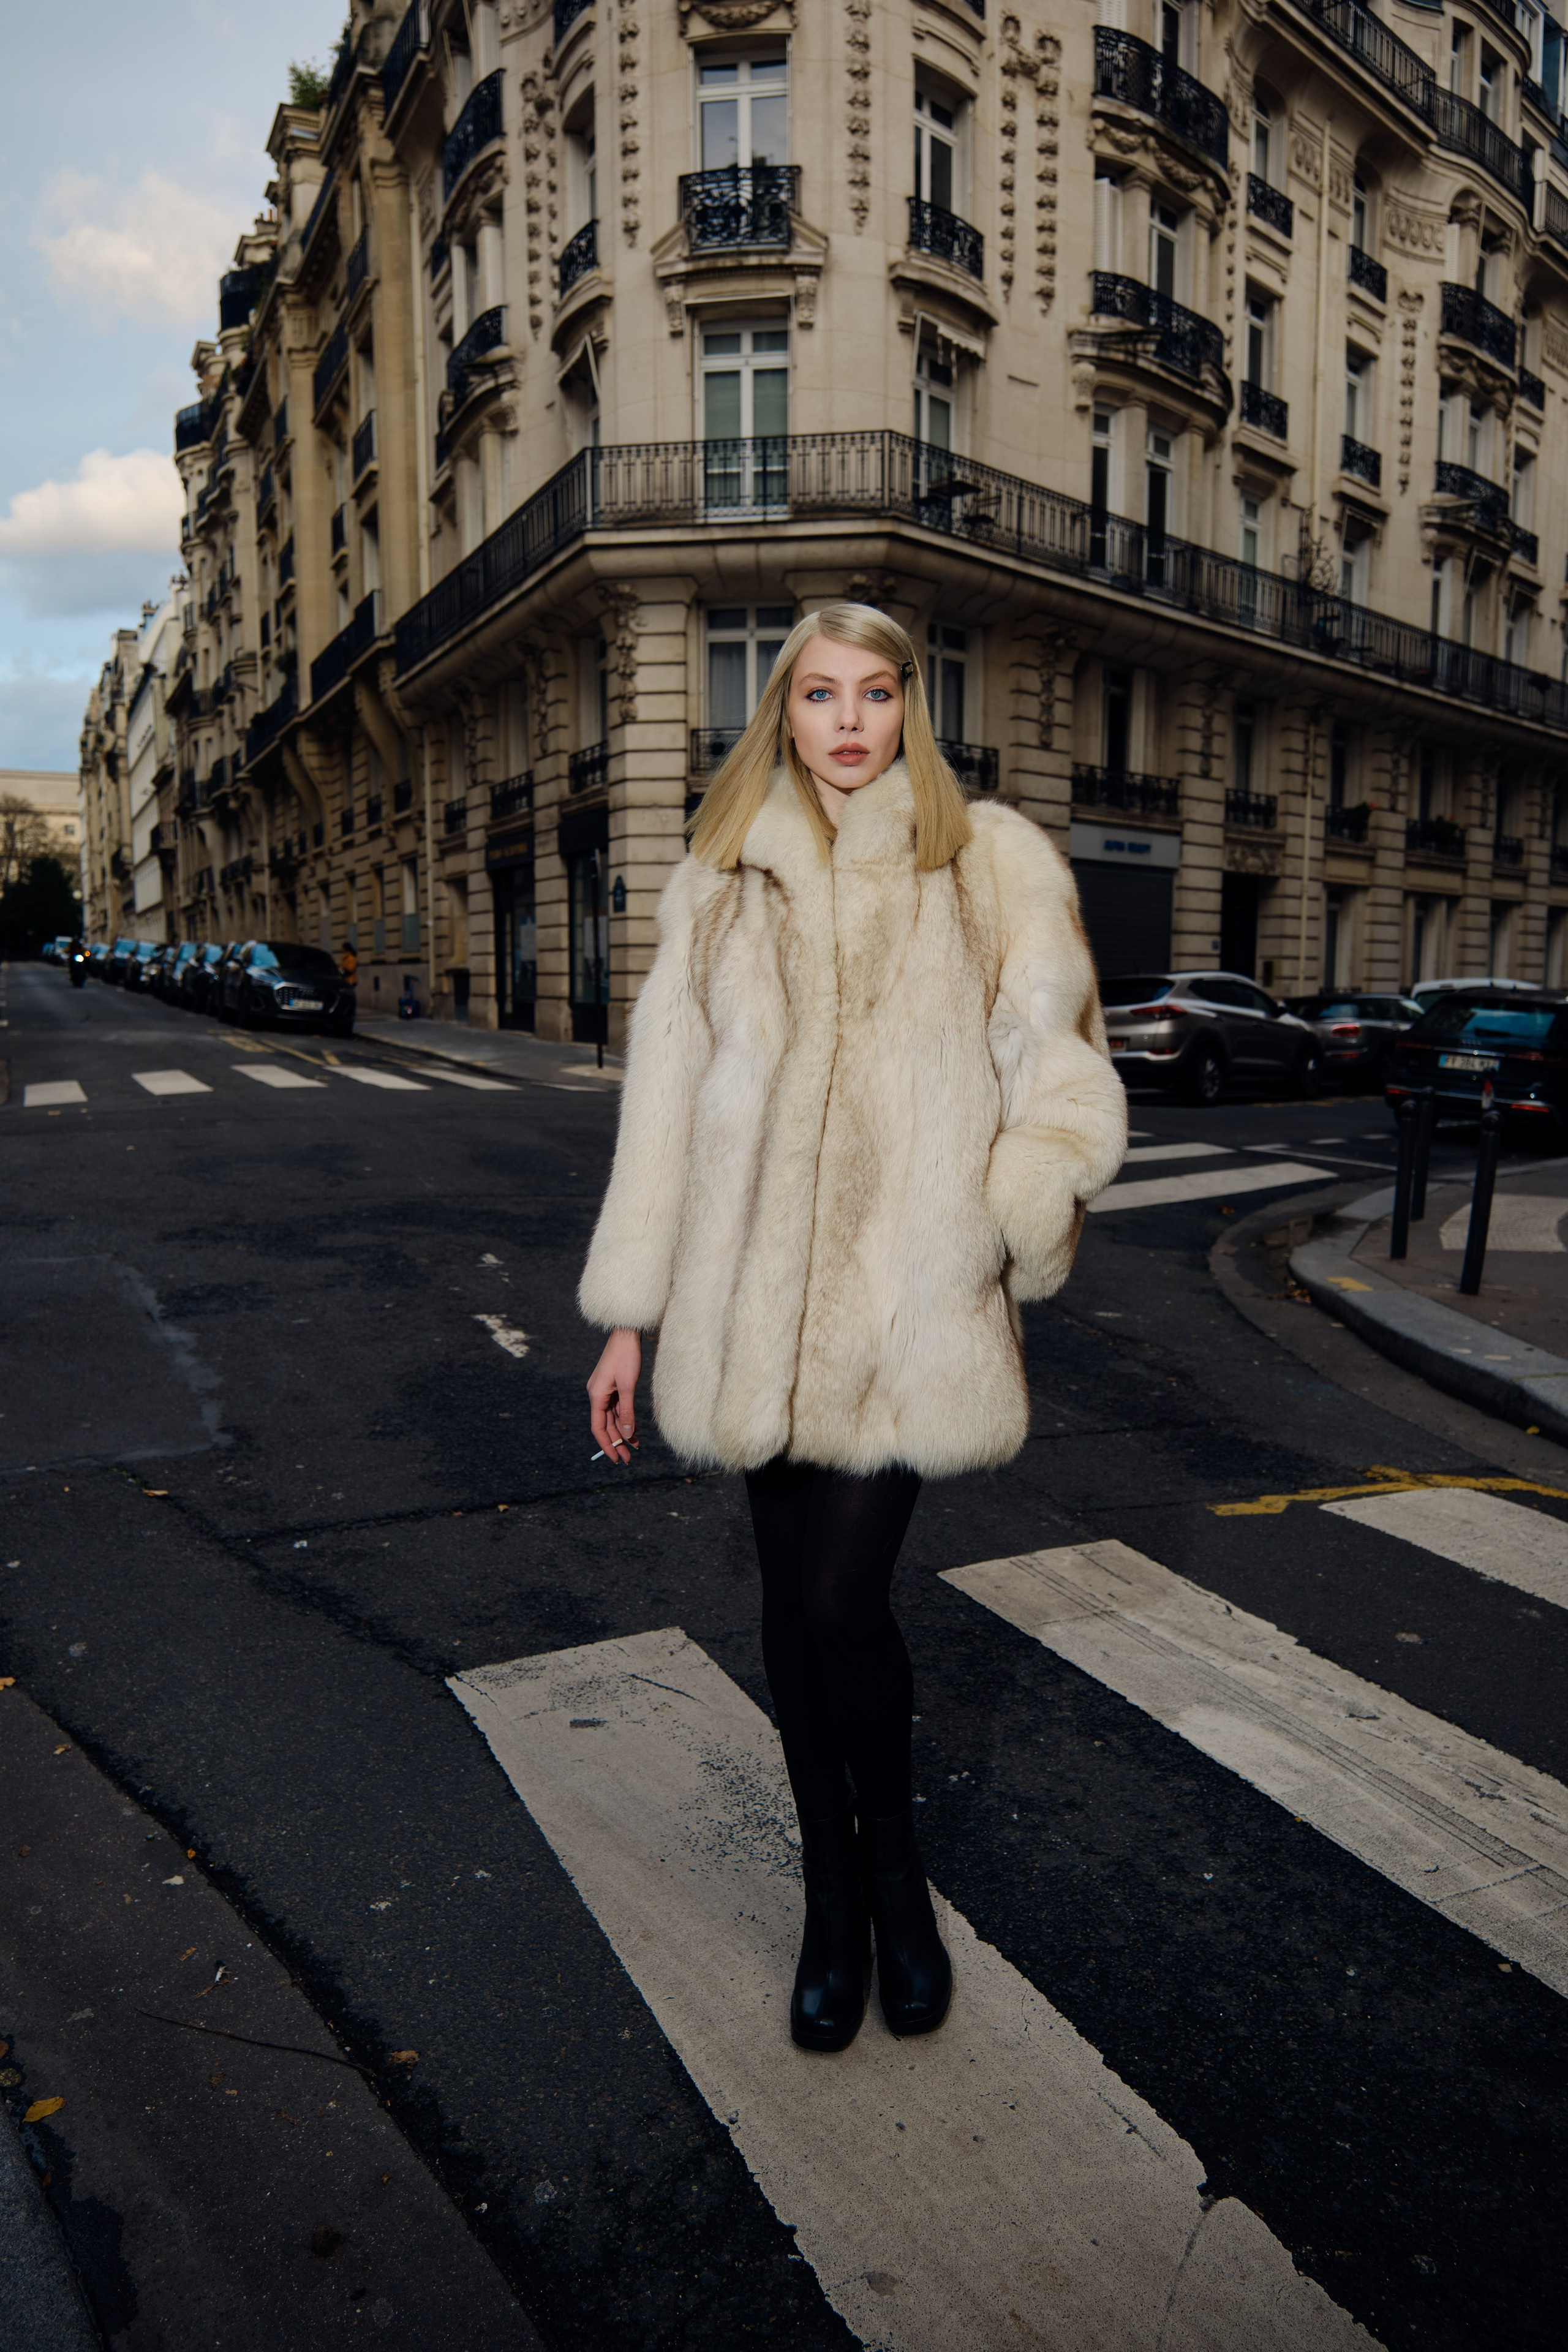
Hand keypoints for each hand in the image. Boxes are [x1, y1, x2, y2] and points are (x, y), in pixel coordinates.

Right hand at [588, 1327, 641, 1464]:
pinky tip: (633, 1430)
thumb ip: (627, 1411)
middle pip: (605, 1425)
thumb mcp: (628, 1386)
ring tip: (634, 1447)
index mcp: (596, 1395)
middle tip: (628, 1459)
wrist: (627, 1334)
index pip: (599, 1428)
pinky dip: (624, 1419)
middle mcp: (597, 1394)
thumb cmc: (626, 1357)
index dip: (606, 1444)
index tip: (616, 1459)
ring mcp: (604, 1390)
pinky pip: (617, 1408)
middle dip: (616, 1442)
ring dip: (622, 1432)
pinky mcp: (612, 1386)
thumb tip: (627, 1434)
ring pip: (612, 1418)